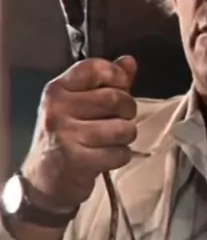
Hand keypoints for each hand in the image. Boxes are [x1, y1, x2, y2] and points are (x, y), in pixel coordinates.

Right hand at [22, 56, 137, 209]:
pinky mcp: (77, 161)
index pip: (95, 68)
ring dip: (126, 136)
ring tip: (113, 139)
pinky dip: (120, 156)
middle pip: (115, 98)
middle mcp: (58, 109)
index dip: (117, 75)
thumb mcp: (79, 104)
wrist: (43, 179)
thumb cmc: (67, 135)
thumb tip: (129, 61)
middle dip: (128, 110)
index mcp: (58, 89)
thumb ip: (106, 82)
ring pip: (122, 128)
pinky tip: (107, 157)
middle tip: (121, 118)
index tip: (122, 86)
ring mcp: (66, 135)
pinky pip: (119, 153)